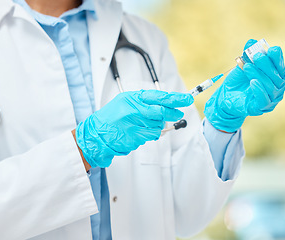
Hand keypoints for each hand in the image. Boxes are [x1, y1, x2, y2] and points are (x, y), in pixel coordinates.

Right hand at [76, 90, 193, 167]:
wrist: (97, 134)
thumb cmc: (112, 118)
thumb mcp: (125, 102)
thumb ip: (143, 101)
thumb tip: (166, 104)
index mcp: (132, 98)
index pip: (158, 96)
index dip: (175, 98)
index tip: (187, 98)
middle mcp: (133, 110)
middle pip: (162, 111)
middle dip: (173, 112)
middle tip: (178, 113)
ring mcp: (134, 124)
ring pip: (158, 124)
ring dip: (158, 125)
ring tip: (146, 124)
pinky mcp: (135, 137)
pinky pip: (152, 135)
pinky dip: (151, 134)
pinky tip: (141, 132)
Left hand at [204, 39, 284, 132]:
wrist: (226, 96)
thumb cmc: (238, 81)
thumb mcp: (242, 66)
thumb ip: (247, 56)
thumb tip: (251, 42)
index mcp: (275, 75)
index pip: (279, 65)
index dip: (277, 58)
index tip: (271, 49)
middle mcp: (277, 87)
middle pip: (276, 76)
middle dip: (266, 65)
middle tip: (256, 57)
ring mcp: (271, 98)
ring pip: (270, 86)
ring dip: (259, 75)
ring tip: (247, 67)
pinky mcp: (261, 107)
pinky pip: (264, 99)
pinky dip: (259, 90)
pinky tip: (253, 82)